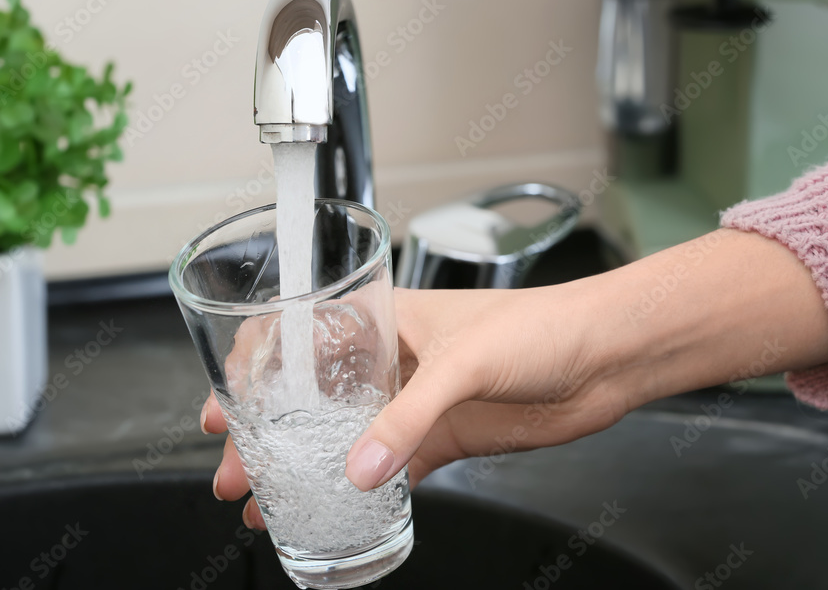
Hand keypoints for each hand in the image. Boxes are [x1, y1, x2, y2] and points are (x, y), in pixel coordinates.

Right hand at [201, 282, 635, 529]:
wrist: (601, 358)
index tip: (226, 405)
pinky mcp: (442, 436)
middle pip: (310, 395)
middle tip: (235, 471)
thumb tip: (360, 470)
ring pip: (342, 436)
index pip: (301, 332)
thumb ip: (410, 417)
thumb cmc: (542, 326)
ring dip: (304, 467)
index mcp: (386, 317)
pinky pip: (389, 466)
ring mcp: (416, 401)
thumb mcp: (465, 361)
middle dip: (266, 431)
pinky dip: (360, 490)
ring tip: (264, 501)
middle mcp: (393, 358)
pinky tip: (335, 509)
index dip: (254, 367)